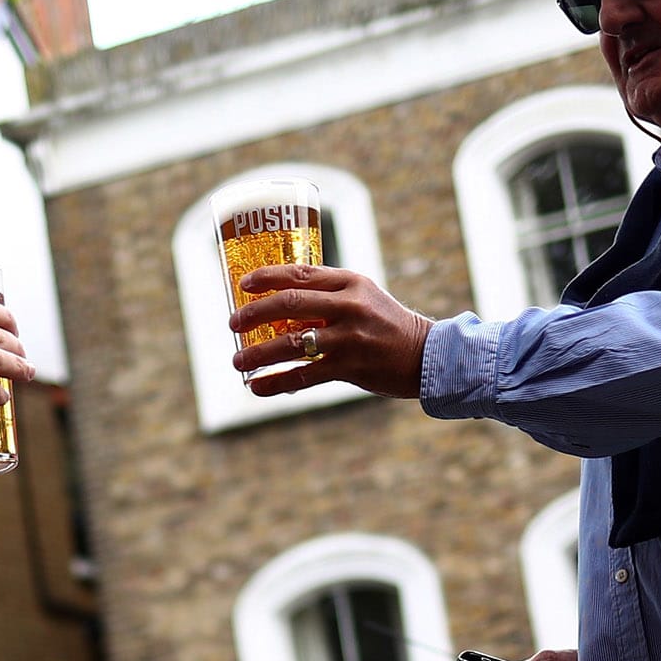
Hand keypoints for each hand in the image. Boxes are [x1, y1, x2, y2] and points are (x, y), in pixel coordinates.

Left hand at [229, 265, 431, 399]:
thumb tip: (280, 301)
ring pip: (291, 343)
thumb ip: (329, 294)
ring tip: (237, 360)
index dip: (267, 277)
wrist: (427, 356)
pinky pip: (304, 375)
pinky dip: (276, 382)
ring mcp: (349, 337)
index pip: (300, 273)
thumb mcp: (364, 296)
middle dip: (254, 313)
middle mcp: (348, 306)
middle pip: (289, 304)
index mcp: (350, 282)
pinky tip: (256, 387)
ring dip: (258, 353)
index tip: (243, 284)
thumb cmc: (387, 324)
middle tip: (233, 323)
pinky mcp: (350, 367)